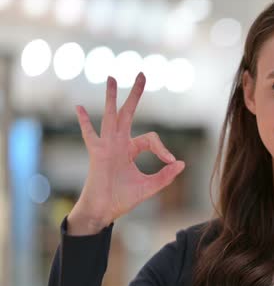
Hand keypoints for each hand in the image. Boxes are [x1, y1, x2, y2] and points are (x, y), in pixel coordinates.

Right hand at [68, 73, 184, 234]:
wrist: (104, 211)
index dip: (163, 148)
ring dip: (112, 97)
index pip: (150, 138)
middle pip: (128, 113)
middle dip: (135, 95)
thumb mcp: (150, 187)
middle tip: (142, 74)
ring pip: (111, 116)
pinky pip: (90, 135)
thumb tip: (182, 163)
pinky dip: (84, 122)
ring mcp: (106, 146)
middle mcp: (118, 143)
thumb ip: (166, 176)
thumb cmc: (123, 199)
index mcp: (130, 149)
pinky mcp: (97, 154)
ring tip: (112, 78)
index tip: (170, 161)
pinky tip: (80, 107)